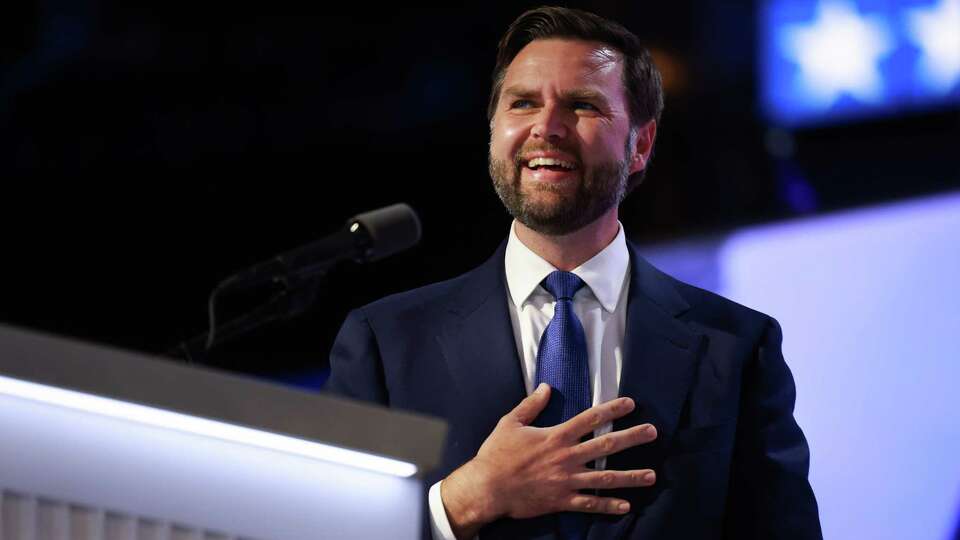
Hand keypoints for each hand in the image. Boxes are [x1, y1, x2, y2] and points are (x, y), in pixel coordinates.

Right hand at [440, 383, 657, 538]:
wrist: (487, 488)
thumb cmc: (496, 454)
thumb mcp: (511, 423)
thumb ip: (531, 404)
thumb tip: (547, 387)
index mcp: (556, 436)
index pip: (590, 418)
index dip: (612, 410)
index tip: (631, 404)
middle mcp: (566, 457)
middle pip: (606, 445)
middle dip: (632, 438)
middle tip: (653, 432)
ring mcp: (566, 480)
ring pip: (605, 477)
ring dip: (630, 476)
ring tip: (651, 475)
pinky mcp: (562, 500)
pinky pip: (590, 504)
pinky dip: (608, 505)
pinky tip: (626, 506)